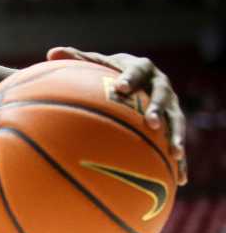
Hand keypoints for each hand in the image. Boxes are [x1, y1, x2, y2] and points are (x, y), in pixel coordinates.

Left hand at [47, 48, 186, 183]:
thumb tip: (51, 52)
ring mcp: (171, 103)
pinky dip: (181, 160)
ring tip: (175, 154)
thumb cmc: (108, 70)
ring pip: (177, 119)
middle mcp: (160, 84)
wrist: (134, 75)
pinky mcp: (174, 121)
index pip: (136, 71)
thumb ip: (76, 58)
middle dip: (157, 109)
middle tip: (150, 123)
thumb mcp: (95, 63)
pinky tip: (181, 180)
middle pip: (162, 96)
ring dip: (177, 136)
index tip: (120, 88)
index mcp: (140, 67)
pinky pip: (177, 141)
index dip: (130, 79)